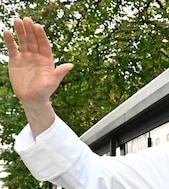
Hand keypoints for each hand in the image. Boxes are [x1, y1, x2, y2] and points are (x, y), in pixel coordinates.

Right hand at [3, 17, 72, 134]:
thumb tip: (71, 65)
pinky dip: (9, 41)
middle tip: (27, 19)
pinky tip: (7, 32)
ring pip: (23, 42)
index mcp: (47, 60)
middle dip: (30, 30)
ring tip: (17, 20)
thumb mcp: (53, 82)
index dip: (41, 35)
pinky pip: (12, 49)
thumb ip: (60, 72)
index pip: (44, 44)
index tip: (38, 26)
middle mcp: (36, 56)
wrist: (31, 99)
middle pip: (33, 40)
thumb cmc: (44, 91)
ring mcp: (26, 58)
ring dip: (20, 32)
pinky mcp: (15, 61)